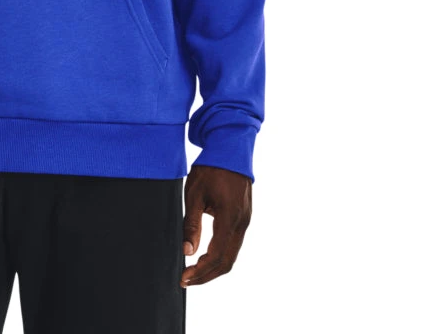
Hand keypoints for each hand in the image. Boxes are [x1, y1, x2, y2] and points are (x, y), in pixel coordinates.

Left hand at [180, 164, 251, 286]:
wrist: (231, 149)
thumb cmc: (210, 169)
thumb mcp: (194, 194)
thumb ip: (192, 224)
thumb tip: (187, 251)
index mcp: (230, 219)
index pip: (217, 256)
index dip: (200, 271)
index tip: (184, 277)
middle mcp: (241, 224)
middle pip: (227, 262)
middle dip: (206, 275)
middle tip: (186, 280)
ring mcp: (245, 221)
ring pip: (232, 255)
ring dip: (213, 267)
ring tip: (193, 272)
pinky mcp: (243, 218)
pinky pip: (234, 244)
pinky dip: (220, 256)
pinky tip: (205, 256)